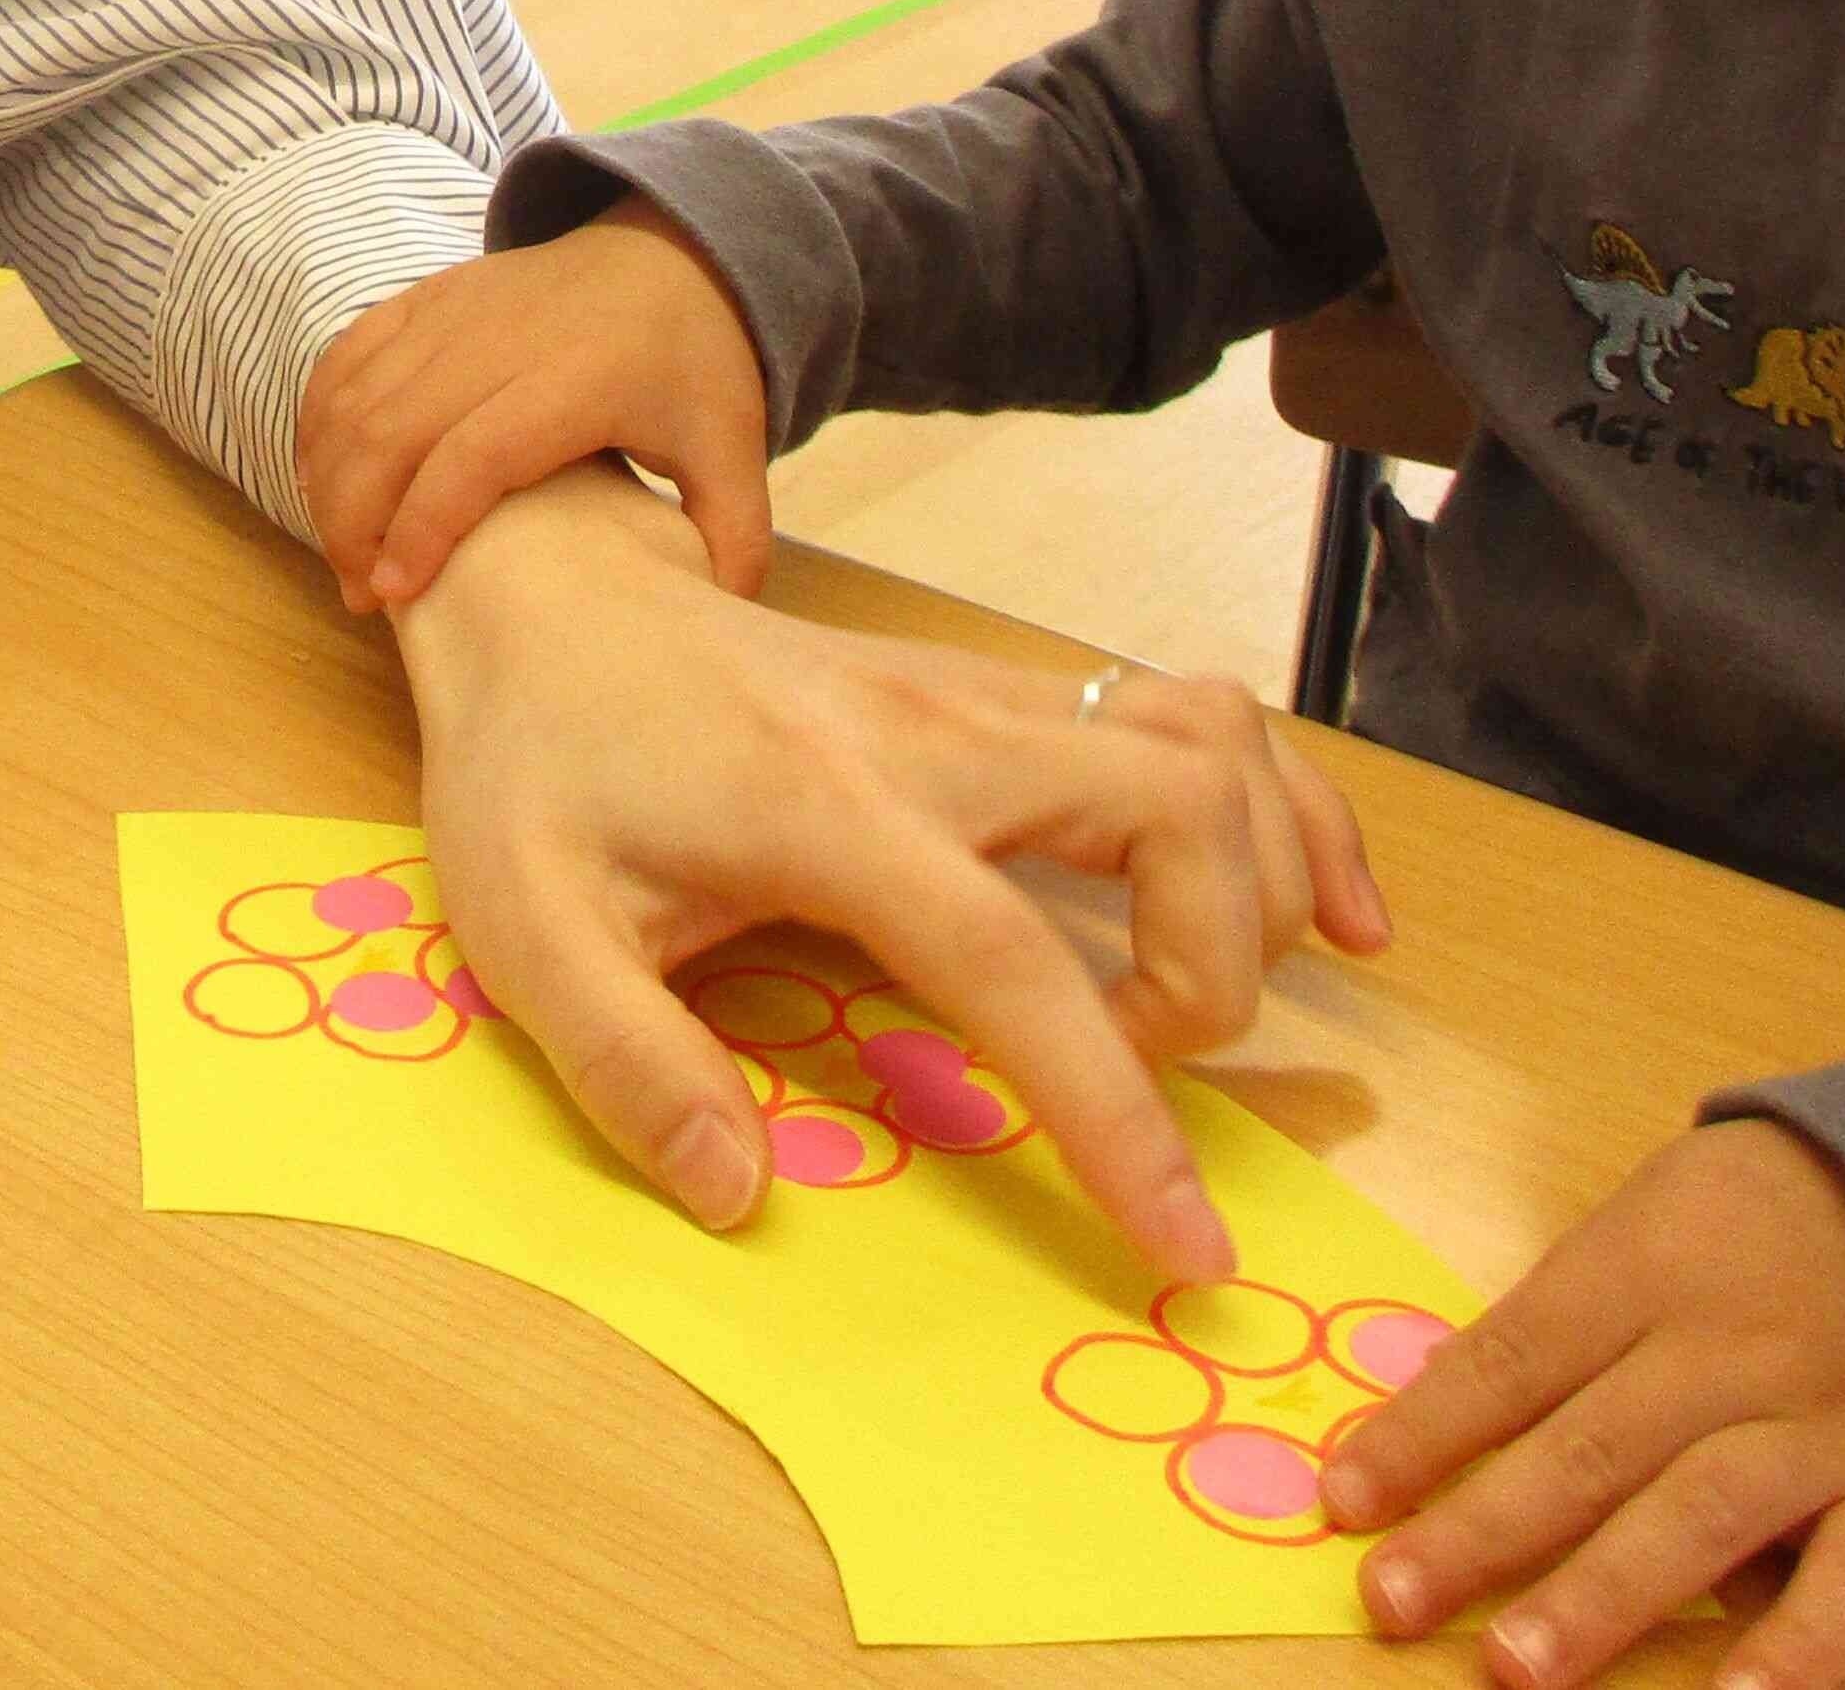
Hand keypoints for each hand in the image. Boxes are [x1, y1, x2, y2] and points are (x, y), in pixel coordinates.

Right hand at [300, 201, 774, 608]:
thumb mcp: (734, 449)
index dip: (422, 526)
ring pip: (358, 395)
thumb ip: (733, 538)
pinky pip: (347, 355)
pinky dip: (318, 417)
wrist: (673, 252)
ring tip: (342, 552)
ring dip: (329, 478)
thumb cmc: (694, 365)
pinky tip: (320, 476)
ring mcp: (454, 311)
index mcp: (575, 380)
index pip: (473, 456)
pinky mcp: (426, 296)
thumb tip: (715, 622)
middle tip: (359, 592)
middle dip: (355, 520)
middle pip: (393, 431)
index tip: (394, 593)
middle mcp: (501, 339)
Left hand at [394, 463, 1389, 1266]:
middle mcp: (936, 730)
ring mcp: (982, 694)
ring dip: (1267, 867)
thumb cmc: (538, 768)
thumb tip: (739, 1199)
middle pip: (1169, 804)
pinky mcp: (1003, 689)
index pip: (1015, 961)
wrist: (552, 599)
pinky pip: (1188, 714)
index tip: (1186, 1244)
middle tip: (1156, 1061)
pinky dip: (1281, 800)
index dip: (1114, 1108)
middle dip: (1219, 960)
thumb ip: (625, 1063)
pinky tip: (1320, 901)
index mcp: (827, 807)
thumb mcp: (524, 924)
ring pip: (1204, 738)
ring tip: (1238, 994)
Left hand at [1325, 1117, 1844, 1689]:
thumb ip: (1562, 1316)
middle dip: (1480, 1532)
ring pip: (1698, 1517)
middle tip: (1391, 1601)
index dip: (1423, 1433)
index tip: (1343, 1502)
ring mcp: (1829, 1428)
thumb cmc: (1772, 1219)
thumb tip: (1437, 1408)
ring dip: (1601, 1598)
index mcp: (1651, 1267)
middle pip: (1590, 1448)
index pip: (1514, 1359)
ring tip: (1513, 1666)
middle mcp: (1734, 1350)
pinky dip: (1798, 1652)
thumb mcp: (1653, 1220)